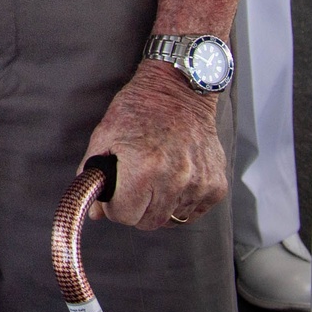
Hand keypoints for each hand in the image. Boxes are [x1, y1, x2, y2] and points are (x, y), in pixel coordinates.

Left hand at [80, 60, 227, 229]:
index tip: (117, 192)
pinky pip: (193, 212)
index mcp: (144, 168)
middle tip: (135, 183)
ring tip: (156, 176)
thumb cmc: (139, 108)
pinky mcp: (217, 185)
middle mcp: (175, 180)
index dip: (115, 205)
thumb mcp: (105, 134)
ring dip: (160, 205)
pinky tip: (175, 176)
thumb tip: (96, 212)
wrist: (180, 89)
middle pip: (148, 222)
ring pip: (171, 219)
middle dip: (136, 208)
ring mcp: (199, 184)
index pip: (124, 216)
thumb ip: (94, 175)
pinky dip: (182, 201)